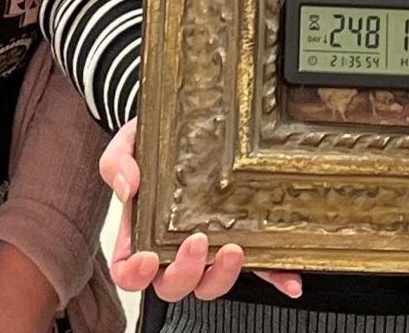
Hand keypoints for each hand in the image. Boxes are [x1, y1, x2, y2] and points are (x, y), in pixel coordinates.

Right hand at [102, 119, 303, 301]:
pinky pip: (258, 268)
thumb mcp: (128, 145)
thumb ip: (118, 164)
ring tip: (235, 250)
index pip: (128, 271)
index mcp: (140, 236)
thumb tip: (127, 185)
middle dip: (186, 272)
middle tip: (197, 241)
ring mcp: (209, 249)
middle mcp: (172, 249)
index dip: (135, 275)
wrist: (180, 124)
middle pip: (173, 284)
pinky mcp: (241, 241)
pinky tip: (290, 280)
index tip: (147, 258)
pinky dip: (274, 278)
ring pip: (211, 283)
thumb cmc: (151, 143)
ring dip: (223, 276)